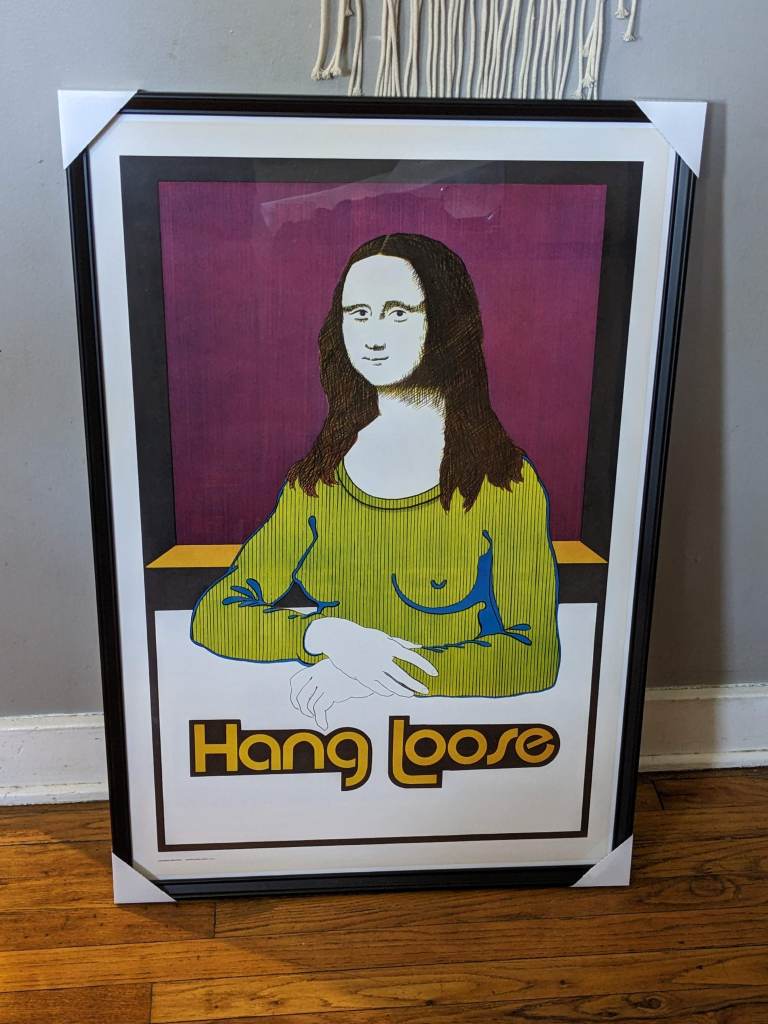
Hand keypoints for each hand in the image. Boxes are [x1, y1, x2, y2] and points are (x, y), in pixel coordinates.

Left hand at [290, 660, 375, 729]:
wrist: (370, 672)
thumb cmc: (352, 675)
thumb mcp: (335, 671)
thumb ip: (322, 678)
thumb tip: (312, 694)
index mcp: (317, 668)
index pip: (296, 681)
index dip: (293, 695)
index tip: (298, 704)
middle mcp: (319, 674)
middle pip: (301, 695)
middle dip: (303, 708)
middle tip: (309, 714)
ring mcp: (325, 682)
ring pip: (310, 704)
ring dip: (312, 715)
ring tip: (318, 718)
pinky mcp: (333, 691)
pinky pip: (320, 709)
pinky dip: (320, 719)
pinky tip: (323, 725)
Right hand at [303, 617, 436, 695]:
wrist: (340, 638)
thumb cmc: (364, 636)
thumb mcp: (383, 636)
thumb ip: (401, 642)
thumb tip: (419, 646)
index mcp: (389, 646)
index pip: (412, 658)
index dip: (425, 666)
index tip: (434, 673)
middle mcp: (381, 659)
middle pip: (403, 676)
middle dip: (416, 685)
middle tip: (425, 690)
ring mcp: (371, 670)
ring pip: (391, 686)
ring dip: (403, 691)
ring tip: (411, 694)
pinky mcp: (362, 677)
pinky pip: (378, 689)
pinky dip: (387, 692)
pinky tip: (393, 693)